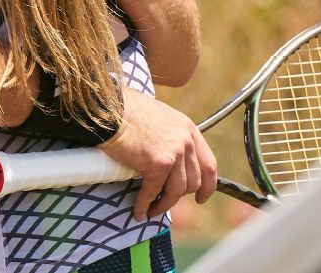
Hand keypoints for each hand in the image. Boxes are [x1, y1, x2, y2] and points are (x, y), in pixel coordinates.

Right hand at [99, 90, 216, 218]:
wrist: (111, 109)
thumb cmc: (129, 111)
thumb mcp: (162, 119)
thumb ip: (172, 137)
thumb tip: (172, 160)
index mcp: (189, 130)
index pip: (209, 165)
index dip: (208, 186)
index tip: (200, 198)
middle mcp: (186, 142)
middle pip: (193, 182)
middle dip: (179, 196)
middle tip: (165, 201)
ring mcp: (173, 153)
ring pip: (175, 191)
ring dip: (163, 205)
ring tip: (152, 210)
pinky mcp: (157, 164)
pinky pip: (153, 192)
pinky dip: (145, 205)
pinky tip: (139, 211)